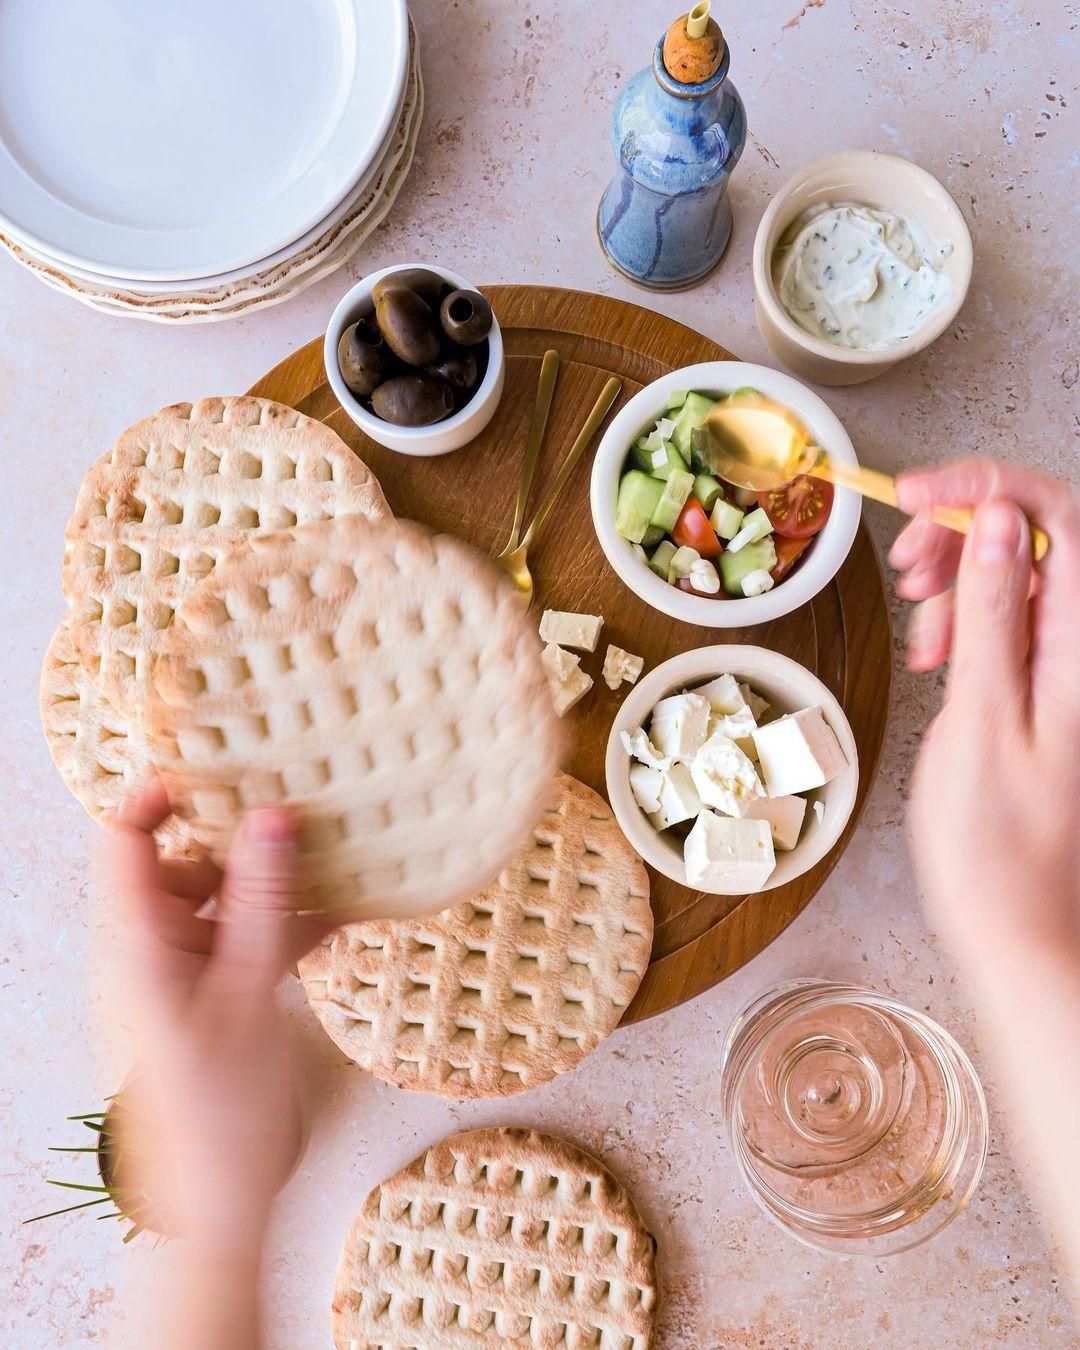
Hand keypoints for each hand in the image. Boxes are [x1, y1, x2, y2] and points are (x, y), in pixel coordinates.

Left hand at [107, 779, 334, 1254]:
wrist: (215, 1208)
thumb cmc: (216, 1110)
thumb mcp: (247, 992)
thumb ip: (260, 901)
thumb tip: (270, 817)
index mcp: (134, 942)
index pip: (124, 839)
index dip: (159, 793)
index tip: (219, 762)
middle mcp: (150, 949)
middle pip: (183, 863)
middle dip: (239, 835)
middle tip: (300, 802)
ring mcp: (184, 974)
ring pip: (224, 901)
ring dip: (275, 882)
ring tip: (336, 854)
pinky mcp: (215, 997)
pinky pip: (247, 940)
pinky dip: (288, 925)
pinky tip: (344, 913)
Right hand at [890, 460, 1079, 956]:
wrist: (1021, 929)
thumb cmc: (999, 847)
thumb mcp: (983, 719)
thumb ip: (994, 615)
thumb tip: (999, 522)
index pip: (1061, 519)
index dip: (988, 485)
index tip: (917, 493)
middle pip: (1040, 537)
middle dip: (965, 529)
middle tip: (907, 565)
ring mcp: (1067, 668)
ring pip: (1018, 575)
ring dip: (959, 577)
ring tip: (918, 622)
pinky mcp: (1045, 688)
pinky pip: (1011, 621)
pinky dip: (965, 620)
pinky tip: (935, 653)